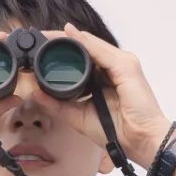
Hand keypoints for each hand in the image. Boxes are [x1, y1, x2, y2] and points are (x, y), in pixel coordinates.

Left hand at [37, 23, 174, 166]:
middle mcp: (113, 67)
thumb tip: (35, 93)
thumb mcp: (78, 116)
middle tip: (39, 36)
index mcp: (104, 76)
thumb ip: (57, 104)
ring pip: (93, 45)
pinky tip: (71, 38)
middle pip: (86, 47)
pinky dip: (86, 44)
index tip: (39, 48)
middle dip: (62, 40)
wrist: (139, 140)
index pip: (82, 57)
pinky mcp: (127, 67)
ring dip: (71, 39)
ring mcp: (122, 64)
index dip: (62, 51)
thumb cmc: (115, 130)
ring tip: (49, 35)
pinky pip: (103, 53)